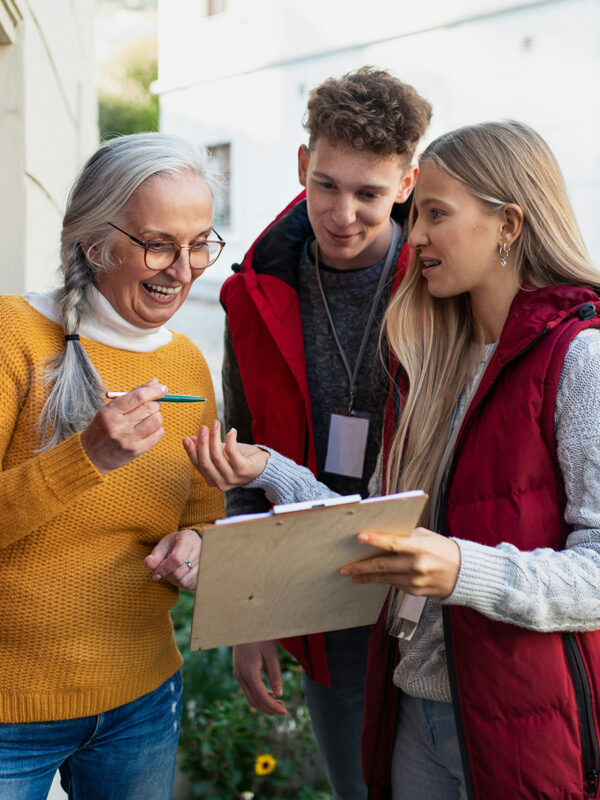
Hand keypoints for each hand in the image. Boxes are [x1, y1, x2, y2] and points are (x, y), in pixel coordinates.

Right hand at [81, 378, 167, 474]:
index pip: (138, 397)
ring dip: (157, 416)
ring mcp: (128, 440)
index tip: (163, 388)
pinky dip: (157, 428)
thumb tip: (156, 382)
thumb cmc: (104, 427)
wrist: (92, 456)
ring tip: (149, 417)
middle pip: (149, 408)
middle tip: (154, 403)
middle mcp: (118, 426)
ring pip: (156, 421)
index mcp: (110, 412)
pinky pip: (158, 434)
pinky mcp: (137, 451)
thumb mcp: (111, 408)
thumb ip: (133, 394)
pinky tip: (148, 429)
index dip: (154, 391)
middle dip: (156, 403)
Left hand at [144, 528, 200, 589]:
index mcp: (188, 539)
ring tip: (171, 571)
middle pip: (179, 572)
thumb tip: (148, 563)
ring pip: (185, 581)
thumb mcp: (163, 545)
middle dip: (166, 574)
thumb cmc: (175, 544)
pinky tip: (179, 575)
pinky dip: (181, 583)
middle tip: (162, 571)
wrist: (192, 543)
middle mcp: (201, 550)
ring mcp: (206, 563)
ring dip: (173, 580)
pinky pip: (190, 585)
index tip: (155, 574)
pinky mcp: (206, 574)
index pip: (176, 559)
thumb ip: (155, 555)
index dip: (163, 569)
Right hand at [183, 420, 268, 490]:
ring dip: (215, 437)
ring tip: (216, 423)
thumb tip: (188, 439)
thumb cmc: (239, 458)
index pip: (198, 465)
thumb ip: (205, 448)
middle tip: (203, 427)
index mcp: (212, 479)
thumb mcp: (220, 452)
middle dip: (202, 443)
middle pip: (205, 462)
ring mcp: (232, 478)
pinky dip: (230, 440)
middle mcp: (221, 483)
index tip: (186, 438)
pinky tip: (232, 431)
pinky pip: (232, 453)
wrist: (262, 465)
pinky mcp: (243, 470)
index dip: (191, 451)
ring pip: (217, 456)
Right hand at [233, 641, 286, 715]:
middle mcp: (240, 676)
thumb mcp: (271, 654)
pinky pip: (248, 689)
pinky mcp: (238, 671)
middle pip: (254, 701)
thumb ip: (275, 675)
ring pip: (250, 697)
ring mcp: (237, 674)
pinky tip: (270, 692)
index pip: (262, 697)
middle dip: (269, 709)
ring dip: (264, 703)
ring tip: (279, 703)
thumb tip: (279, 694)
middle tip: (283, 710)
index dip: (273, 707)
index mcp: (249, 673)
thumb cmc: (260, 636)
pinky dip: (259, 695)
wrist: (245, 624)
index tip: (285, 712)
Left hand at [339, 527, 460, 598]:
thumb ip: (406, 535)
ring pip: (385, 578)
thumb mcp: (426, 536)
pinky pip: (394, 584)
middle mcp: (417, 565)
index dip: (375, 540)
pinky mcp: (416, 591)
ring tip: (352, 575)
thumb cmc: (443, 549)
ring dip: (367, 577)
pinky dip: (383, 580)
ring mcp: (416, 580)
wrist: (465, 573)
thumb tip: (382, 534)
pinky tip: (371, 578)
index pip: (393, 543)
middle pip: (383, 566)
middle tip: (344, 568)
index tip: (359, 538)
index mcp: (420, 547)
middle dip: (361, 567)